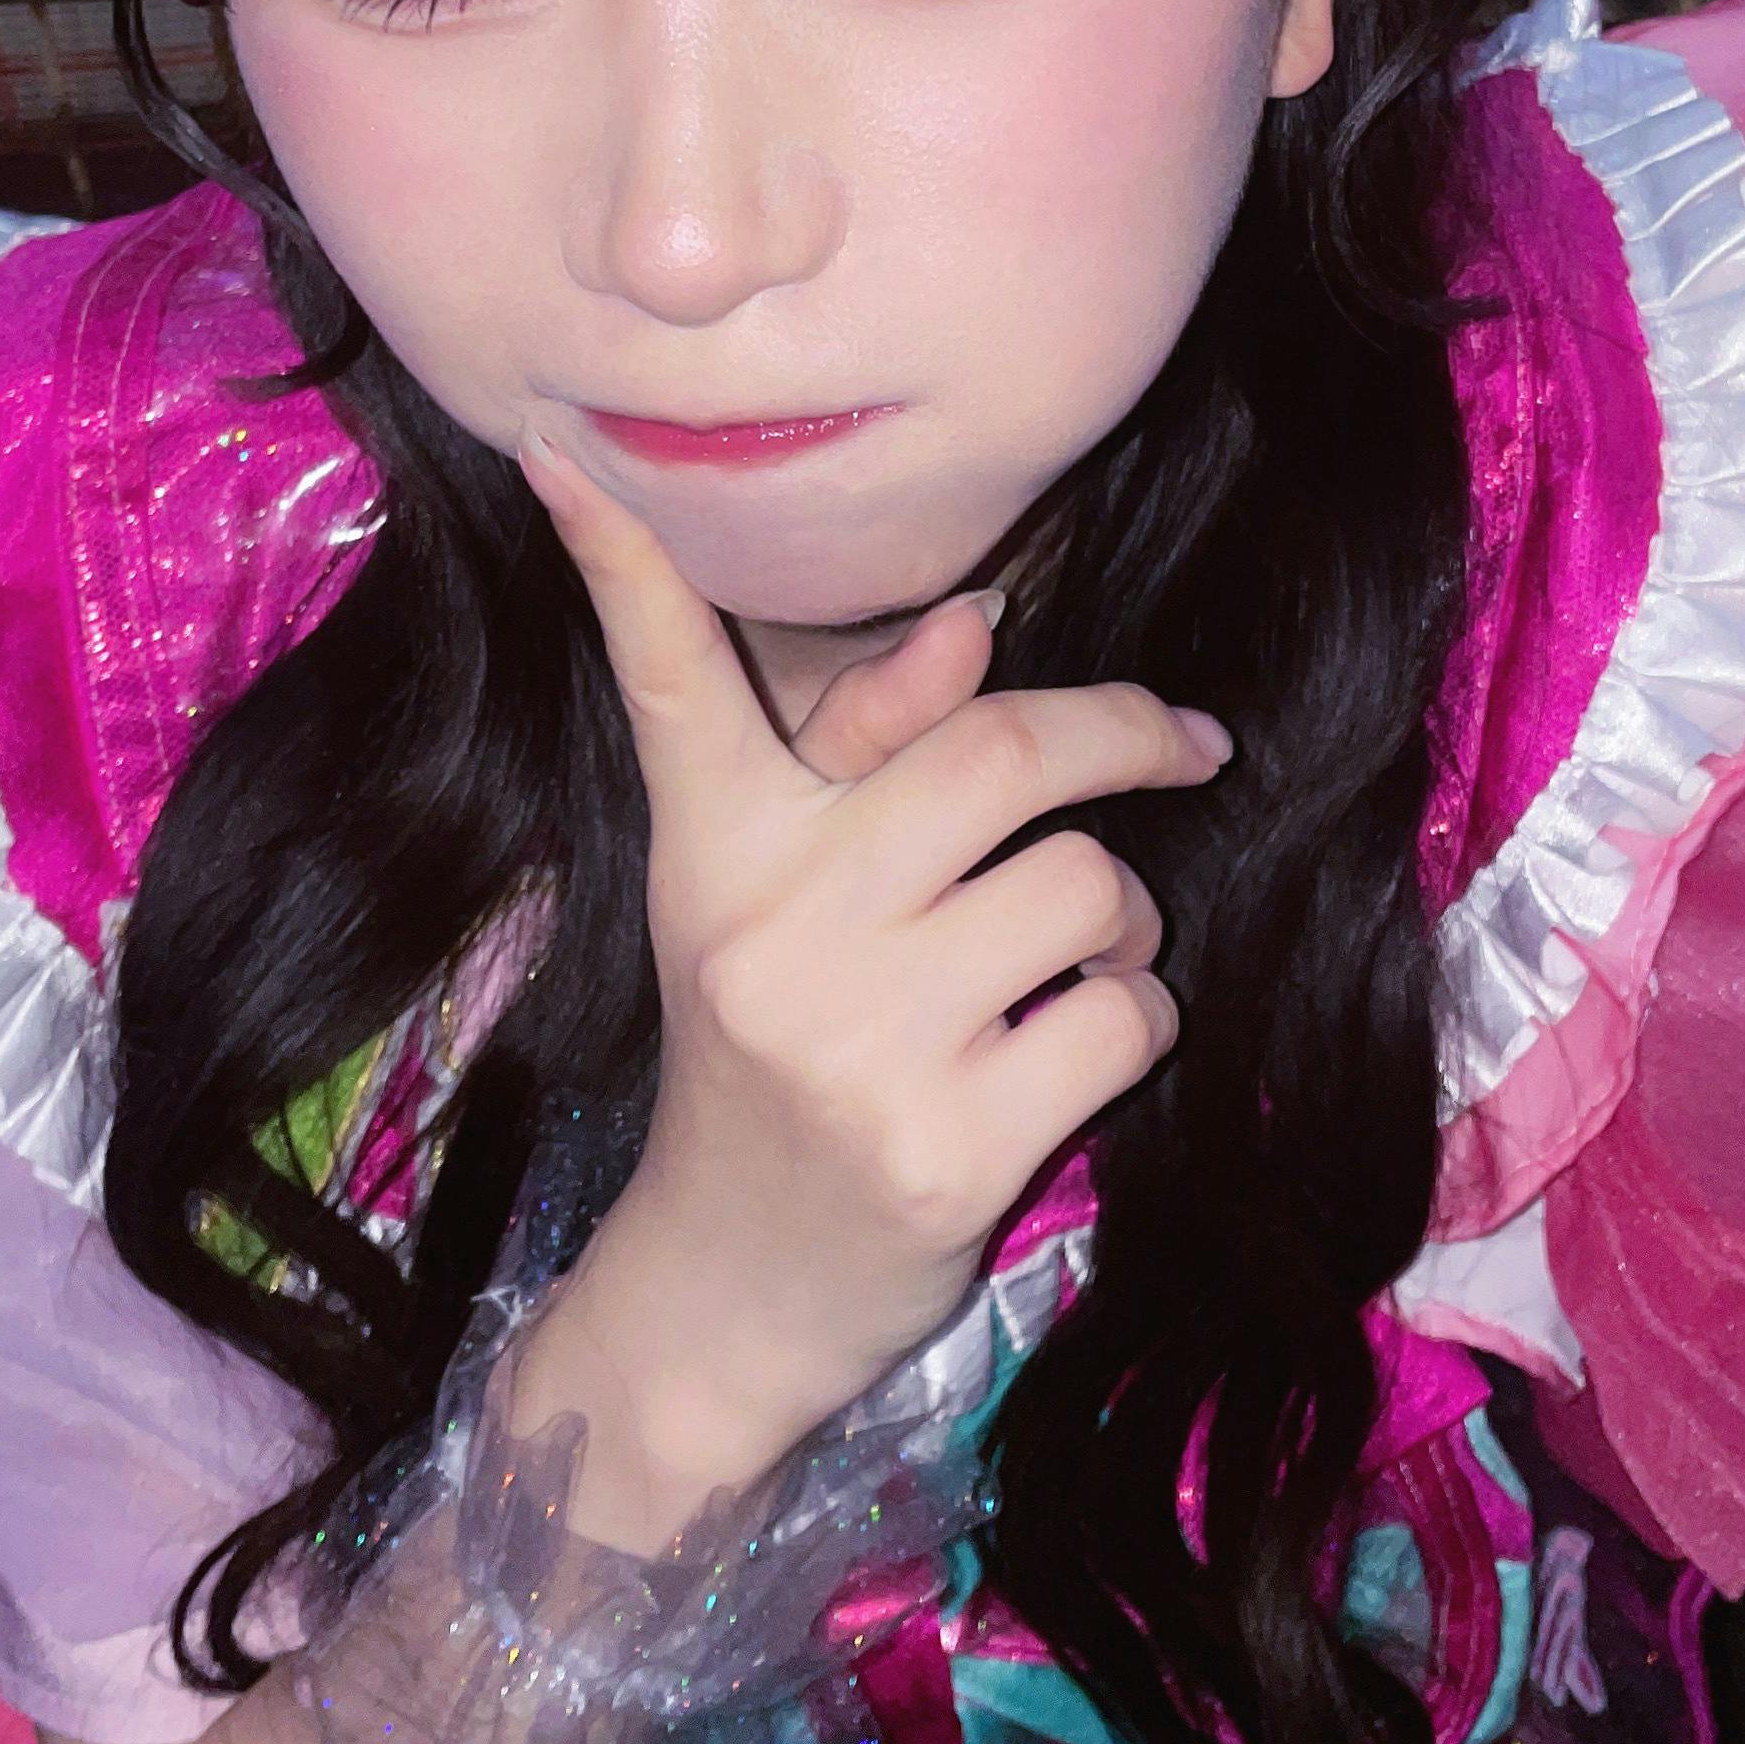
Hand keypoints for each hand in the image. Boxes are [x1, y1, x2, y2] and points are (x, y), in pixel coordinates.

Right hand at [509, 434, 1230, 1530]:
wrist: (726, 1295)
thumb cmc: (775, 1062)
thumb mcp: (786, 906)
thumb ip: (869, 764)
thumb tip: (975, 623)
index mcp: (715, 850)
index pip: (668, 682)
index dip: (623, 563)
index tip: (562, 448)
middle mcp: (772, 927)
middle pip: (999, 753)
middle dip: (1125, 731)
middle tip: (1183, 742)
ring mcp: (856, 1040)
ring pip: (1089, 887)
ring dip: (1127, 913)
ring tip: (1080, 956)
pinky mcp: (947, 1145)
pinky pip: (1124, 1017)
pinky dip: (1134, 1020)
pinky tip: (1071, 1050)